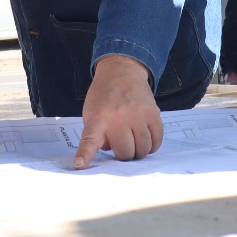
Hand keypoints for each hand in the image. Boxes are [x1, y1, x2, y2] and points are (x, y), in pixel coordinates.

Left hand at [72, 55, 161, 169]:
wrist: (121, 72)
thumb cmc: (104, 97)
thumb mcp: (92, 114)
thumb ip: (97, 136)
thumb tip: (112, 152)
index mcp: (98, 119)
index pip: (89, 141)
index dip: (85, 155)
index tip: (80, 165)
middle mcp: (118, 118)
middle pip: (125, 152)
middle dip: (123, 153)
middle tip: (121, 143)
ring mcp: (138, 115)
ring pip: (143, 149)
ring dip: (138, 151)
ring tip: (134, 142)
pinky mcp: (153, 113)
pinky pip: (157, 140)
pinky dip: (152, 145)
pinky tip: (146, 140)